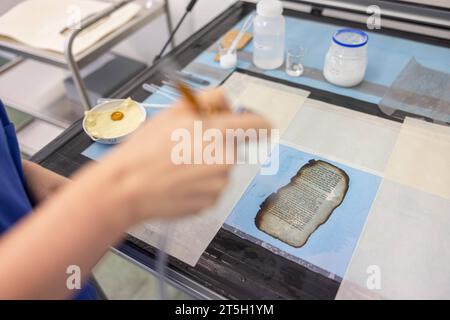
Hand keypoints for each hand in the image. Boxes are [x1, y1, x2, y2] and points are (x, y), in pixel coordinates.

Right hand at [99, 88, 270, 223]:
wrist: (127, 187)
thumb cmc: (146, 149)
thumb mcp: (174, 111)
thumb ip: (208, 99)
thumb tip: (228, 103)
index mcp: (218, 131)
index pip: (260, 125)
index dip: (260, 123)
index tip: (259, 127)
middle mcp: (225, 158)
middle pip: (234, 147)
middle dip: (217, 144)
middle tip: (188, 146)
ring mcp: (220, 183)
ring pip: (223, 168)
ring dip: (208, 165)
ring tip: (178, 166)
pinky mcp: (212, 201)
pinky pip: (213, 187)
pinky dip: (201, 184)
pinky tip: (179, 181)